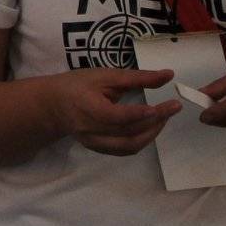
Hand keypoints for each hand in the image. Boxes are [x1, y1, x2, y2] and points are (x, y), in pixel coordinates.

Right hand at [45, 68, 179, 155]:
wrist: (52, 105)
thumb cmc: (78, 85)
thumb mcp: (105, 75)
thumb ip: (137, 77)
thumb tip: (168, 75)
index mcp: (87, 107)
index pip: (116, 116)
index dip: (141, 114)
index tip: (164, 106)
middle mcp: (90, 130)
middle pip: (128, 132)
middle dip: (156, 121)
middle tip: (173, 108)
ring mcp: (94, 143)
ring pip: (130, 146)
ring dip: (152, 134)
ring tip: (163, 118)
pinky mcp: (99, 149)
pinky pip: (125, 150)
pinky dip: (141, 140)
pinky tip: (149, 128)